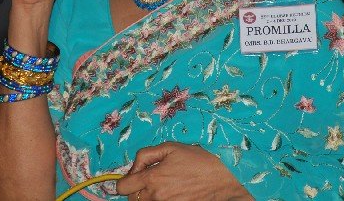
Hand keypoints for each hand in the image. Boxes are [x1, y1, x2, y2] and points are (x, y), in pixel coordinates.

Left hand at [115, 142, 252, 200]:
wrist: (221, 178)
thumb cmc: (197, 160)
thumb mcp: (169, 148)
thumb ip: (145, 155)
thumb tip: (133, 168)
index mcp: (152, 178)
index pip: (122, 187)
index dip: (124, 181)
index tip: (132, 177)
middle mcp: (156, 196)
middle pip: (132, 199)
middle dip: (136, 189)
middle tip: (148, 180)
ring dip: (147, 197)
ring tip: (161, 186)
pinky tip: (170, 192)